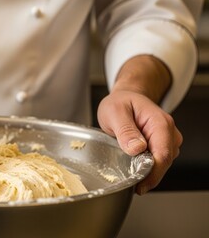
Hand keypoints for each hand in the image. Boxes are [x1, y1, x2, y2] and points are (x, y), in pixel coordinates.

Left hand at [97, 55, 182, 194]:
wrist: (125, 98)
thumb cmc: (120, 103)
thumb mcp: (115, 112)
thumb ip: (125, 130)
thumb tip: (137, 148)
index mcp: (159, 123)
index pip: (162, 154)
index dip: (152, 173)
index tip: (139, 185)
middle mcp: (168, 132)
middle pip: (164, 162)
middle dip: (149, 176)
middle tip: (131, 185)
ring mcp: (167, 140)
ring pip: (162, 164)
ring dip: (148, 173)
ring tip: (130, 176)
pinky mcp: (161, 146)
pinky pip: (157, 162)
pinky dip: (147, 168)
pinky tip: (135, 170)